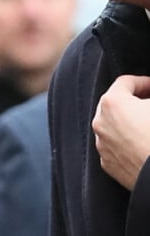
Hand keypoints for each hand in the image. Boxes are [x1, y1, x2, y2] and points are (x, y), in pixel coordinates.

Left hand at [92, 75, 149, 190]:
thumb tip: (149, 98)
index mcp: (111, 103)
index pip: (126, 82)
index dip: (144, 82)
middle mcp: (100, 121)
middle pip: (116, 103)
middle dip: (134, 101)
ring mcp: (102, 144)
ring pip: (114, 126)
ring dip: (129, 123)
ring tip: (147, 126)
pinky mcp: (108, 164)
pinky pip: (116, 146)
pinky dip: (126, 142)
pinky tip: (142, 145)